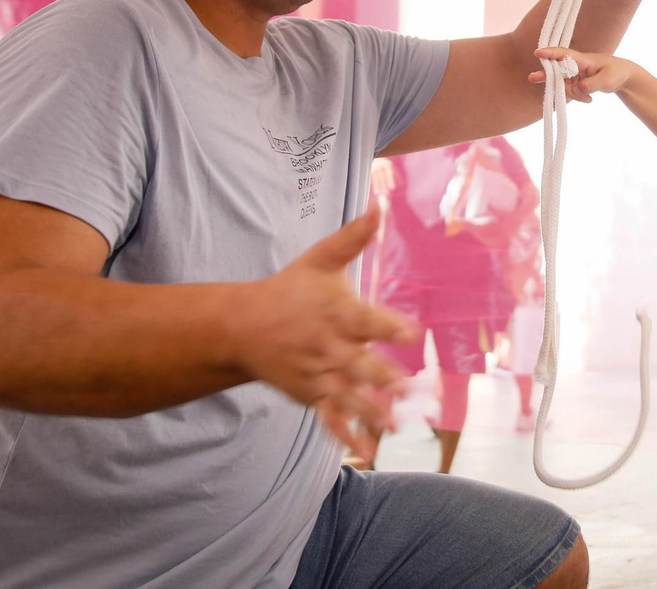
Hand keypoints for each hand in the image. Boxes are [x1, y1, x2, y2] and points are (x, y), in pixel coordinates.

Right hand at [229, 201, 416, 459]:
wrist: (241, 327)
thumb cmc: (290, 289)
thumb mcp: (320, 260)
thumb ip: (353, 237)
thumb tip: (379, 204)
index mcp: (336, 313)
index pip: (367, 321)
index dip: (390, 327)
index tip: (414, 334)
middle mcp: (328, 346)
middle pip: (358, 364)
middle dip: (382, 377)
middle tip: (409, 389)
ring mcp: (318, 374)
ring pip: (347, 396)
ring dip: (371, 411)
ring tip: (395, 425)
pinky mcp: (310, 395)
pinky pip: (330, 418)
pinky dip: (346, 436)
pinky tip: (368, 452)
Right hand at [368, 157, 396, 198]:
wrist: (375, 157)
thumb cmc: (384, 164)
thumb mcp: (391, 166)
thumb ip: (395, 174)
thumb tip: (400, 184)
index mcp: (387, 164)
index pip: (389, 173)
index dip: (390, 180)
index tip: (392, 188)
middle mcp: (379, 166)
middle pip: (381, 176)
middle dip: (383, 186)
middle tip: (386, 194)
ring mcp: (373, 168)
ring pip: (375, 178)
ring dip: (376, 186)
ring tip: (378, 194)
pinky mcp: (368, 171)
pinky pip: (370, 179)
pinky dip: (373, 185)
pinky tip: (374, 190)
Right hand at [529, 46, 634, 101]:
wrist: (624, 77)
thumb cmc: (616, 72)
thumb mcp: (606, 80)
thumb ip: (590, 85)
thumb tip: (577, 89)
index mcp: (583, 60)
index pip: (564, 54)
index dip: (550, 53)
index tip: (537, 53)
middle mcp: (576, 65)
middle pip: (557, 70)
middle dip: (546, 75)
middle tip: (532, 78)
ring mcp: (576, 74)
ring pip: (565, 86)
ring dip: (573, 95)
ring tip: (589, 99)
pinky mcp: (578, 82)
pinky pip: (572, 91)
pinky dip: (578, 97)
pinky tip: (589, 99)